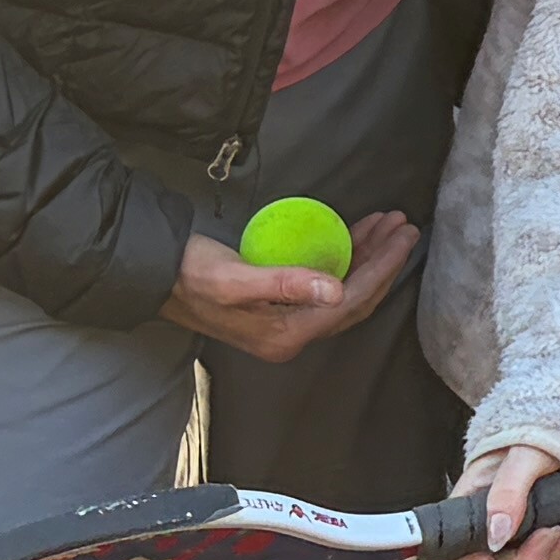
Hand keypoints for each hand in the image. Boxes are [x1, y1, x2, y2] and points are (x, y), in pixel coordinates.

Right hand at [168, 208, 417, 364]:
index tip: (403, 236)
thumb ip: (285, 284)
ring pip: (343, 291)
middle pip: (354, 300)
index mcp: (286, 334)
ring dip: (368, 258)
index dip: (382, 268)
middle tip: (405, 227)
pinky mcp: (279, 305)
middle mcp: (292, 335)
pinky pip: (326, 284)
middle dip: (383, 263)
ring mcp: (286, 322)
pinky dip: (345, 259)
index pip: (350, 302)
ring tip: (388, 225)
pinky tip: (355, 236)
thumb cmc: (190, 273)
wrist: (154, 277)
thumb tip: (336, 290)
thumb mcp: (235, 277)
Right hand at [445, 437, 559, 559]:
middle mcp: (497, 524)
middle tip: (554, 531)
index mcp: (474, 505)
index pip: (455, 553)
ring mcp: (527, 532)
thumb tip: (497, 534)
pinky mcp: (554, 532)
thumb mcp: (522, 455)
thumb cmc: (537, 428)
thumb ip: (507, 492)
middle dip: (532, 558)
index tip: (491, 559)